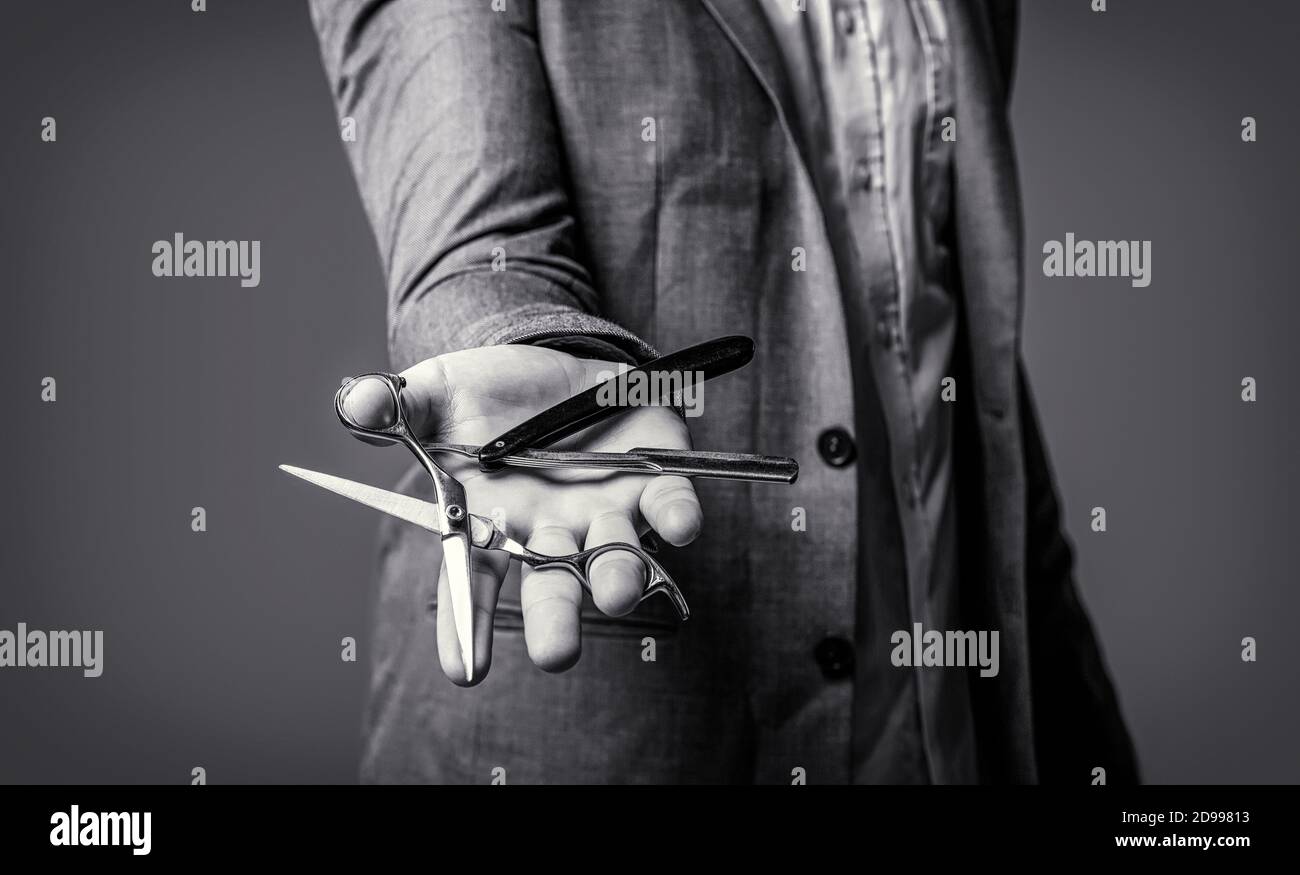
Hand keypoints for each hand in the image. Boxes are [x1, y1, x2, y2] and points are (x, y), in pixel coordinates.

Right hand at [343, 344, 702, 684]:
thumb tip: (359, 403)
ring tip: (616, 591)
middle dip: (557, 620)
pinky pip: (672, 503)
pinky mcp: (655, 476)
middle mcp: (551, 531)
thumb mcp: (435, 392)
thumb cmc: (486, 395)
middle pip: (552, 586)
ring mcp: (605, 509)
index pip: (470, 583)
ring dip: (618, 573)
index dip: (466, 627)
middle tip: (556, 654)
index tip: (464, 671)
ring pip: (615, 555)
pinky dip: (678, 515)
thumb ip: (398, 404)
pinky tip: (682, 527)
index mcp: (491, 523)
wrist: (554, 363)